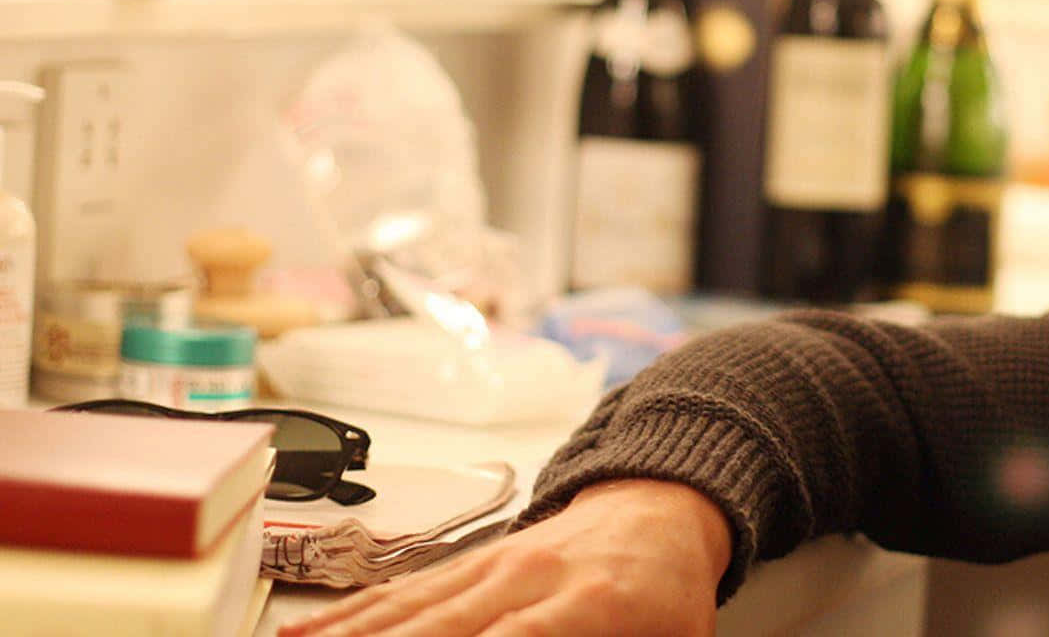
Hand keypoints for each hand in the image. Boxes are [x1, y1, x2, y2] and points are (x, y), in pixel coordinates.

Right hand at [279, 478, 732, 636]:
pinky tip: (300, 633)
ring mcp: (493, 563)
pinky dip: (345, 615)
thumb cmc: (669, 594)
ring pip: (402, 610)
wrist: (665, 504)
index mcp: (591, 603)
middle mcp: (529, 576)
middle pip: (436, 629)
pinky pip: (399, 591)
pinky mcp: (471, 560)